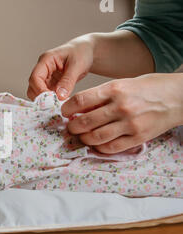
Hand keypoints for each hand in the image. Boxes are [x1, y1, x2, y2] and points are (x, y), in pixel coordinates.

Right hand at [27, 35, 93, 100]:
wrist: (87, 51)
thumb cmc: (82, 52)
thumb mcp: (77, 65)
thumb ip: (68, 81)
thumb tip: (59, 96)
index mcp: (45, 60)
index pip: (35, 77)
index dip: (40, 90)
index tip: (50, 100)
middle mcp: (43, 69)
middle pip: (33, 86)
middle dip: (41, 97)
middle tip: (54, 105)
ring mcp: (46, 77)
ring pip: (37, 92)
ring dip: (45, 100)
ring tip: (58, 104)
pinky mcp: (51, 84)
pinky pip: (46, 94)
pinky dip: (51, 100)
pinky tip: (60, 103)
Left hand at [61, 73, 182, 153]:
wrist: (179, 96)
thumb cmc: (148, 88)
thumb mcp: (123, 83)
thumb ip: (102, 96)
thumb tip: (78, 108)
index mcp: (114, 89)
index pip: (80, 101)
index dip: (67, 109)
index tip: (64, 112)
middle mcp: (120, 106)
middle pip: (84, 122)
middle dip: (72, 127)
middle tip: (71, 127)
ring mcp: (130, 123)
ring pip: (95, 137)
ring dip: (83, 139)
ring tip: (82, 136)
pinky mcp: (138, 137)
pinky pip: (111, 148)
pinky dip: (99, 148)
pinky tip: (97, 144)